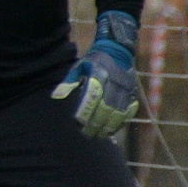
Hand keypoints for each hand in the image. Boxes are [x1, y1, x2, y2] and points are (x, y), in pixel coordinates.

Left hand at [54, 12, 140, 138]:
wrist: (117, 51)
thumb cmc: (93, 61)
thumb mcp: (78, 66)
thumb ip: (68, 81)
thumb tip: (56, 96)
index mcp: (99, 75)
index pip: (92, 96)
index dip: (86, 110)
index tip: (77, 121)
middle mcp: (114, 83)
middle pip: (106, 107)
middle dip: (96, 123)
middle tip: (86, 133)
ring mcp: (125, 89)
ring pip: (119, 112)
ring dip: (109, 126)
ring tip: (99, 135)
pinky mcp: (132, 94)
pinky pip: (129, 111)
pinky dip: (121, 122)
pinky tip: (112, 130)